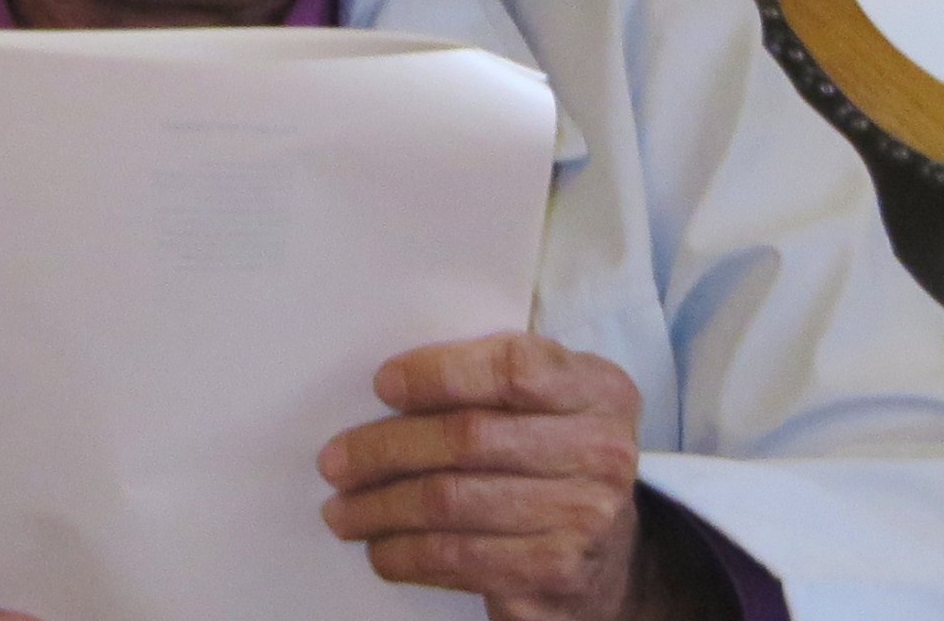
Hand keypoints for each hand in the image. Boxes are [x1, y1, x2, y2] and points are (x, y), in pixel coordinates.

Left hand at [318, 332, 678, 620]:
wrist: (609, 555)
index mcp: (600, 390)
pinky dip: (407, 555)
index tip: (381, 384)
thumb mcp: (545, 400)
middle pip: (468, 438)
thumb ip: (489, 375)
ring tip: (341, 510)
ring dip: (380, 508)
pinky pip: (460, 559)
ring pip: (452, 503)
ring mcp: (585, 519)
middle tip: (333, 462)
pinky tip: (381, 549)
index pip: (514, 368)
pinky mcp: (557, 575)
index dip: (440, 373)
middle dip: (384, 449)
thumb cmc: (549, 454)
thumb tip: (386, 387)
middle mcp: (603, 452)